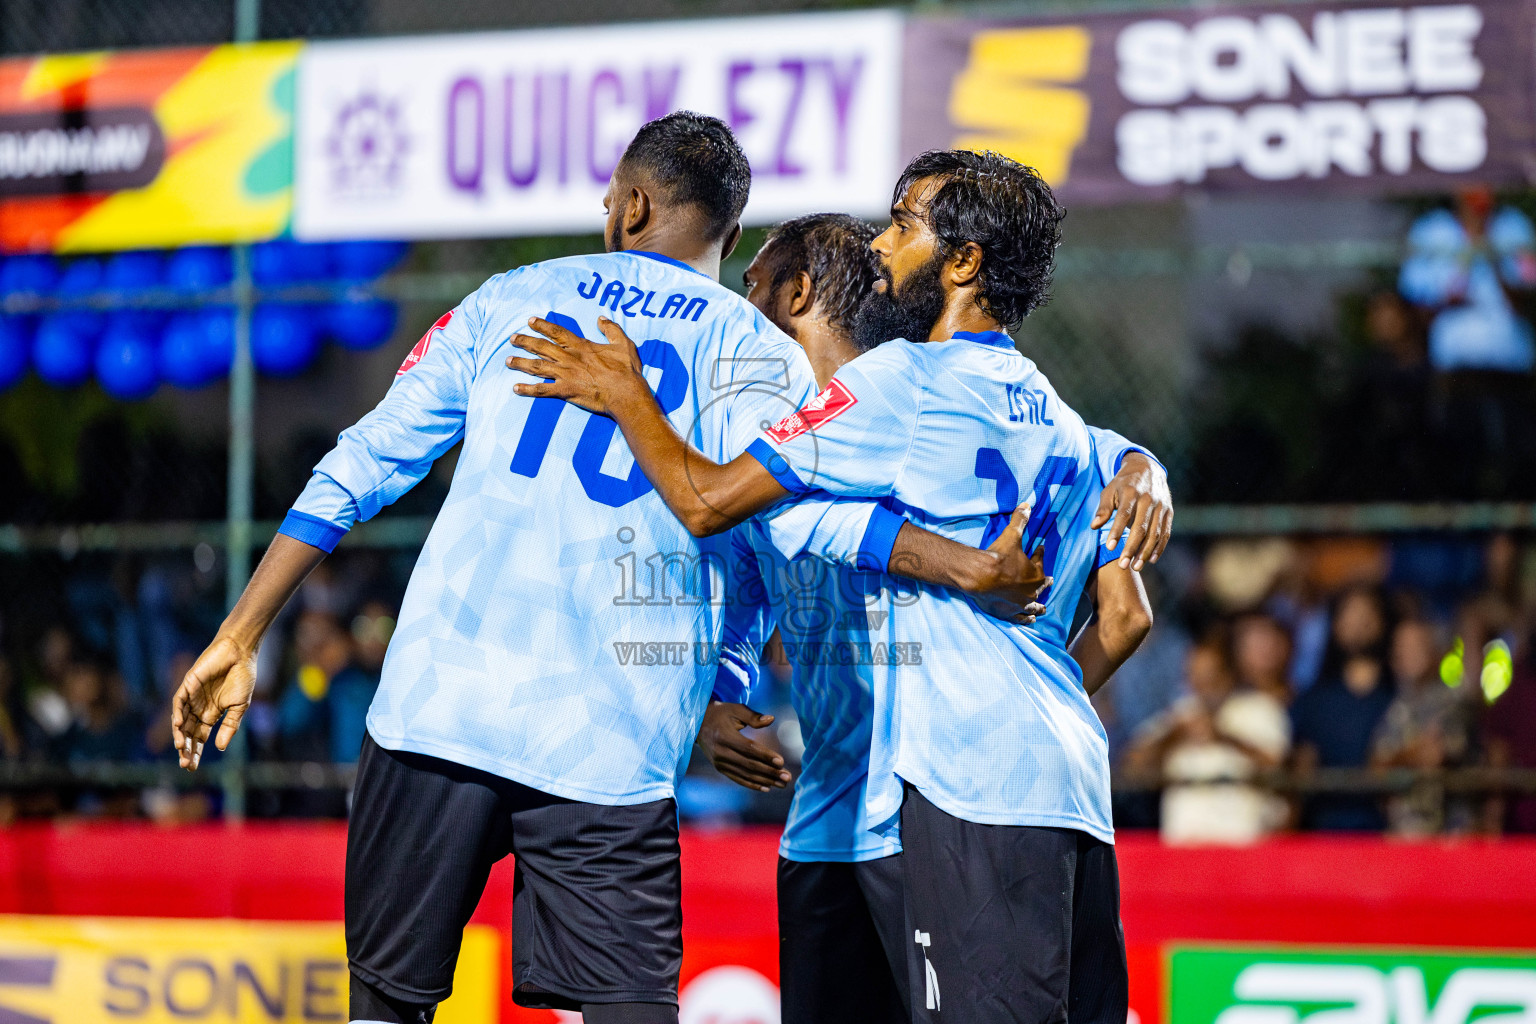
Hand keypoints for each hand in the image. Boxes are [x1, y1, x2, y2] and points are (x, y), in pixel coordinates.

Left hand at [171, 635, 256, 769]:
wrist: (240, 653)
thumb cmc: (243, 677)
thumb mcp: (240, 706)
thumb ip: (230, 726)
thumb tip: (219, 747)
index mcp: (212, 714)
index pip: (200, 738)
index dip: (196, 752)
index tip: (193, 768)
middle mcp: (200, 708)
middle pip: (189, 733)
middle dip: (186, 749)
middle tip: (185, 764)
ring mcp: (192, 697)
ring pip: (181, 720)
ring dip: (180, 734)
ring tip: (181, 748)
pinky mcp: (188, 685)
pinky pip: (179, 702)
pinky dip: (178, 714)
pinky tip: (181, 725)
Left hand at [506, 316, 646, 415]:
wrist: (626, 394)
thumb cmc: (626, 370)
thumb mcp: (623, 344)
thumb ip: (611, 329)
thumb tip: (601, 318)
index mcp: (581, 346)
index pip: (557, 332)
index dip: (542, 325)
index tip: (530, 321)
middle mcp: (569, 358)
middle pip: (541, 347)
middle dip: (525, 341)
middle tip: (512, 338)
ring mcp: (566, 375)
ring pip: (537, 366)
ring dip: (521, 363)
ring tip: (507, 360)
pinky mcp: (566, 391)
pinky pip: (542, 390)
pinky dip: (528, 389)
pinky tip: (515, 388)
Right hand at [696, 702, 790, 792]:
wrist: (698, 724)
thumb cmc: (721, 714)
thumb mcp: (735, 709)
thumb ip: (753, 716)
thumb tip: (771, 719)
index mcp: (725, 736)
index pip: (748, 748)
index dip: (765, 755)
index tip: (781, 761)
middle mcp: (721, 752)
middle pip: (749, 765)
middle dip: (770, 772)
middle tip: (788, 777)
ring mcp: (719, 762)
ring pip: (745, 774)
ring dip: (765, 780)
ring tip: (782, 784)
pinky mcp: (720, 768)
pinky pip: (738, 778)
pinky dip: (752, 784)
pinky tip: (767, 787)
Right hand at [966, 501, 1052, 623]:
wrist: (980, 577)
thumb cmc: (998, 556)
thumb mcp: (1011, 536)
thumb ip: (1020, 521)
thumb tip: (1028, 505)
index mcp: (1035, 572)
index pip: (1040, 561)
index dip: (1041, 554)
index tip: (1041, 549)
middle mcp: (1031, 590)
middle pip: (1041, 586)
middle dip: (1045, 582)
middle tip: (1050, 581)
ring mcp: (1021, 603)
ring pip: (1034, 606)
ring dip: (1039, 606)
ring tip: (1043, 608)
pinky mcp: (1009, 613)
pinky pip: (1022, 618)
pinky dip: (1027, 618)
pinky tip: (1030, 620)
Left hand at [1090, 452, 1172, 570]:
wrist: (1147, 469)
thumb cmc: (1123, 483)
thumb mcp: (1109, 490)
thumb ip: (1103, 508)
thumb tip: (1094, 526)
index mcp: (1131, 492)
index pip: (1124, 514)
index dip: (1117, 532)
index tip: (1109, 547)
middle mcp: (1148, 499)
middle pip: (1141, 528)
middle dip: (1131, 548)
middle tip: (1122, 565)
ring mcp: (1161, 506)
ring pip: (1155, 533)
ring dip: (1145, 552)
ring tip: (1135, 567)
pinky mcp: (1169, 512)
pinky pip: (1166, 533)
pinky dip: (1159, 547)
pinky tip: (1151, 560)